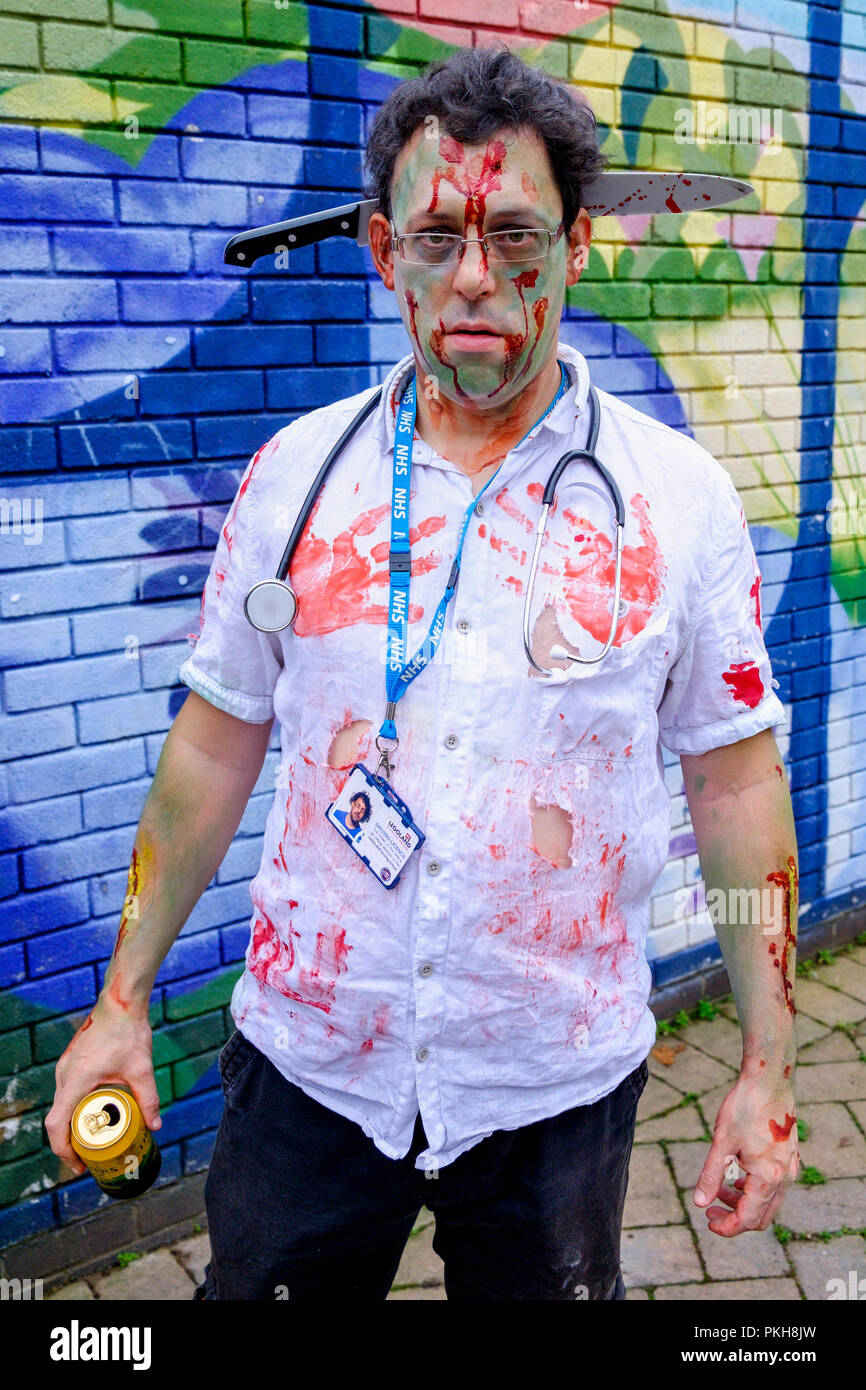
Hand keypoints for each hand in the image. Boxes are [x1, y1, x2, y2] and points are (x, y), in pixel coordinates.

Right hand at [45, 996, 160, 1175]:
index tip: (78, 1164)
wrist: (120, 1002)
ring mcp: (66, 1068)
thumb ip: (148, 1099)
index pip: (57, 1124)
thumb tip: (155, 1126)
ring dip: (72, 1126)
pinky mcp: (71, 1063)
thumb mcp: (141, 1069)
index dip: (63, 1149)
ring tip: (91, 1143)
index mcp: (76, 1080)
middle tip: (87, 1160)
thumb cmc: (128, 1032)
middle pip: (57, 1119)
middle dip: (68, 1144)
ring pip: (61, 1106)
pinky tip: (93, 1116)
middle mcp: (64, 1075)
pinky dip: (75, 1110)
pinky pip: (66, 1093)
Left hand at [693, 1064, 798, 1235]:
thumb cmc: (745, 1107)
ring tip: (718, 1189)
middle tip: (710, 1209)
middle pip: (761, 1216)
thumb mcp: (722, 1142)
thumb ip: (711, 1175)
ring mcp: (790, 1167)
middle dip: (735, 1217)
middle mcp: (785, 1178)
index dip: (727, 1226)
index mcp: (768, 1178)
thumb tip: (698, 1203)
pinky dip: (755, 1190)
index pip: (748, 1219)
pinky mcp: (789, 1156)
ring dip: (743, 1202)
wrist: (770, 1079)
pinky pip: (775, 1186)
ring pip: (769, 1202)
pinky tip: (736, 1177)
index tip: (708, 1221)